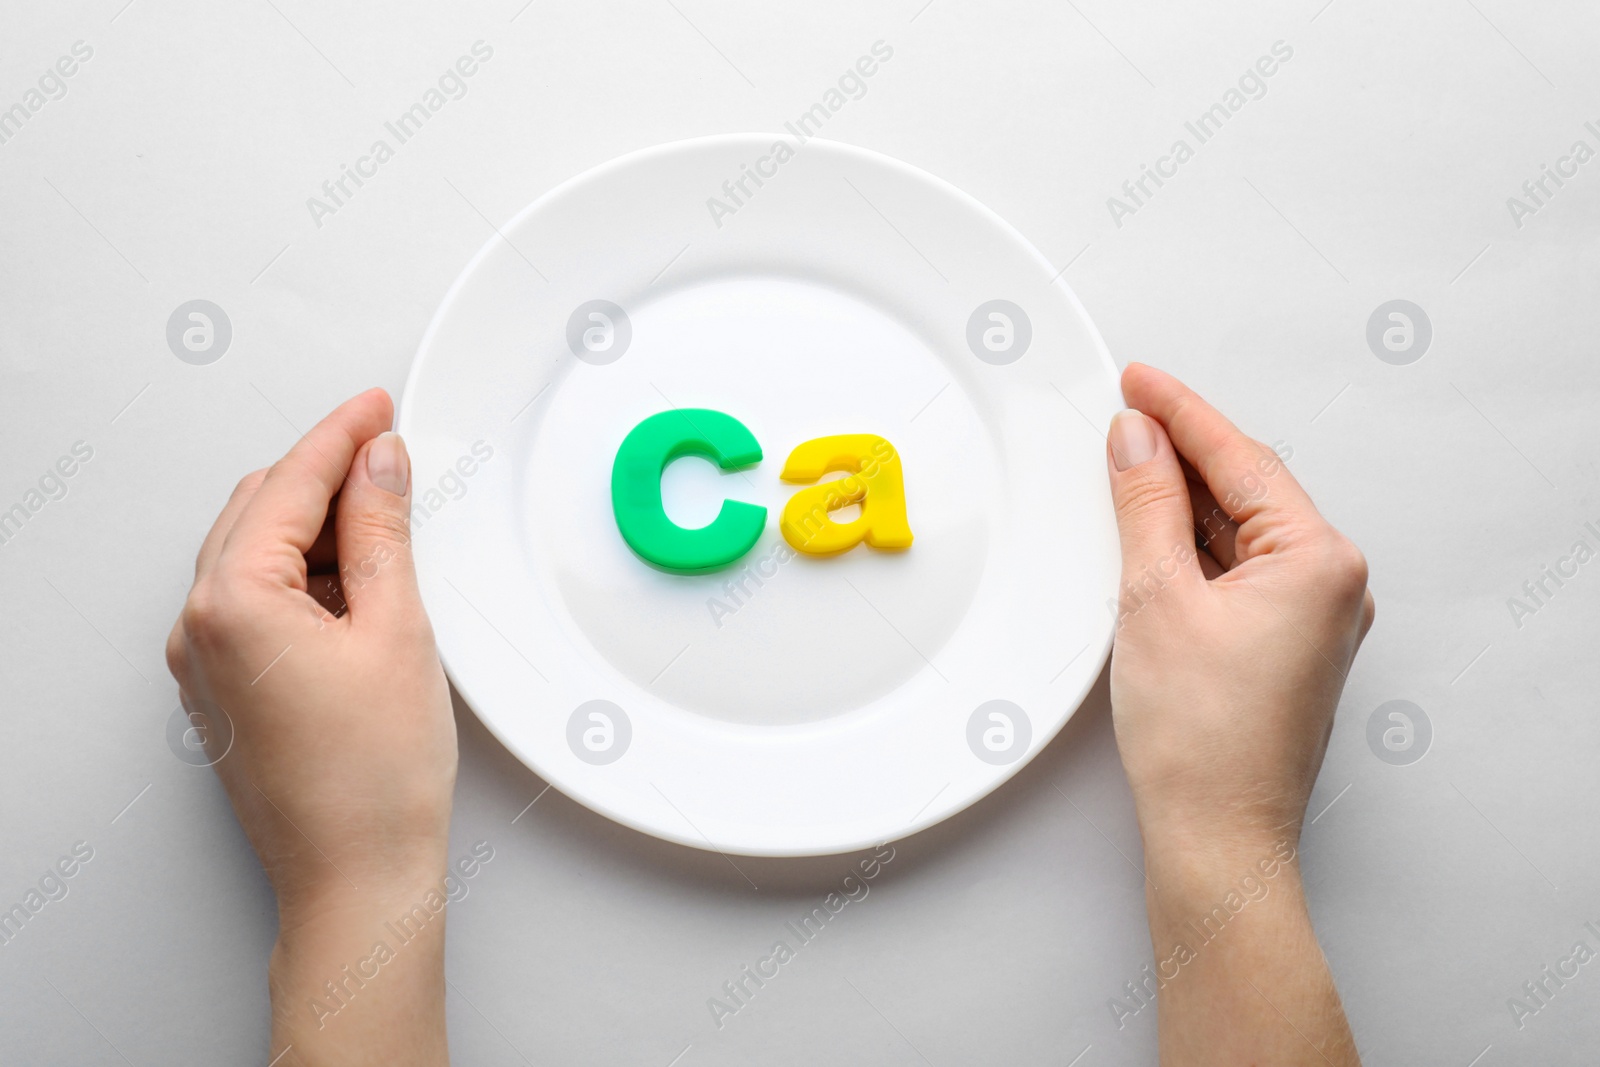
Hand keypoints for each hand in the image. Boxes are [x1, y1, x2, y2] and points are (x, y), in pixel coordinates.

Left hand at [166, 388, 455, 1064]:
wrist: (357, 879)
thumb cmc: (375, 779)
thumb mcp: (397, 629)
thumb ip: (385, 530)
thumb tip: (380, 463)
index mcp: (232, 603)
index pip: (289, 485)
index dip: (340, 435)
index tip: (376, 405)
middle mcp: (200, 627)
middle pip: (261, 510)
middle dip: (325, 474)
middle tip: (390, 453)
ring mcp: (205, 662)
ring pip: (257, 553)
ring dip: (317, 526)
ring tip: (390, 526)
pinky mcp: (226, 689)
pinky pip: (256, 600)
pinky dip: (305, 574)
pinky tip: (360, 581)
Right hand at [1104, 363, 1370, 1064]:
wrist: (1215, 835)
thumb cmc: (1200, 739)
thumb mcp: (1156, 596)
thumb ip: (1146, 506)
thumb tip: (1137, 441)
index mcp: (1320, 561)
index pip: (1240, 460)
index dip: (1180, 412)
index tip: (1138, 379)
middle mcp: (1332, 585)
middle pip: (1245, 490)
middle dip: (1179, 453)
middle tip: (1122, 414)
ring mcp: (1313, 619)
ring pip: (1238, 531)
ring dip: (1181, 502)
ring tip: (1123, 468)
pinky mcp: (1285, 646)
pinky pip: (1238, 570)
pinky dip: (1191, 547)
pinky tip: (1148, 534)